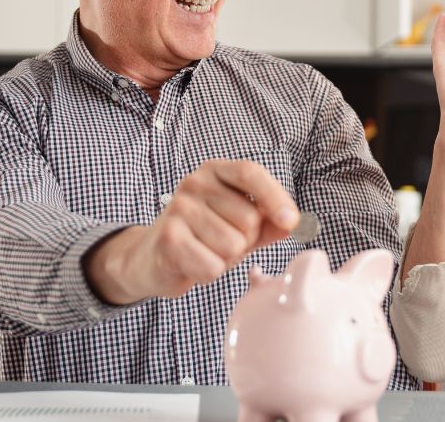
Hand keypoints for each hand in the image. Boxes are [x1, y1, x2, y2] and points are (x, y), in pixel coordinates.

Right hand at [85, 160, 299, 303]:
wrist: (152, 257)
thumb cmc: (203, 237)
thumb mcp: (239, 225)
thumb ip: (268, 222)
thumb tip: (293, 223)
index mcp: (215, 171)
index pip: (251, 173)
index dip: (275, 197)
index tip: (291, 221)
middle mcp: (194, 183)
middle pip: (249, 218)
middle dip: (246, 240)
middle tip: (223, 242)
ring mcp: (178, 209)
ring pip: (233, 245)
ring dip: (226, 259)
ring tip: (207, 251)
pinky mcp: (168, 239)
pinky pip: (213, 266)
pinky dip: (210, 272)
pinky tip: (194, 263)